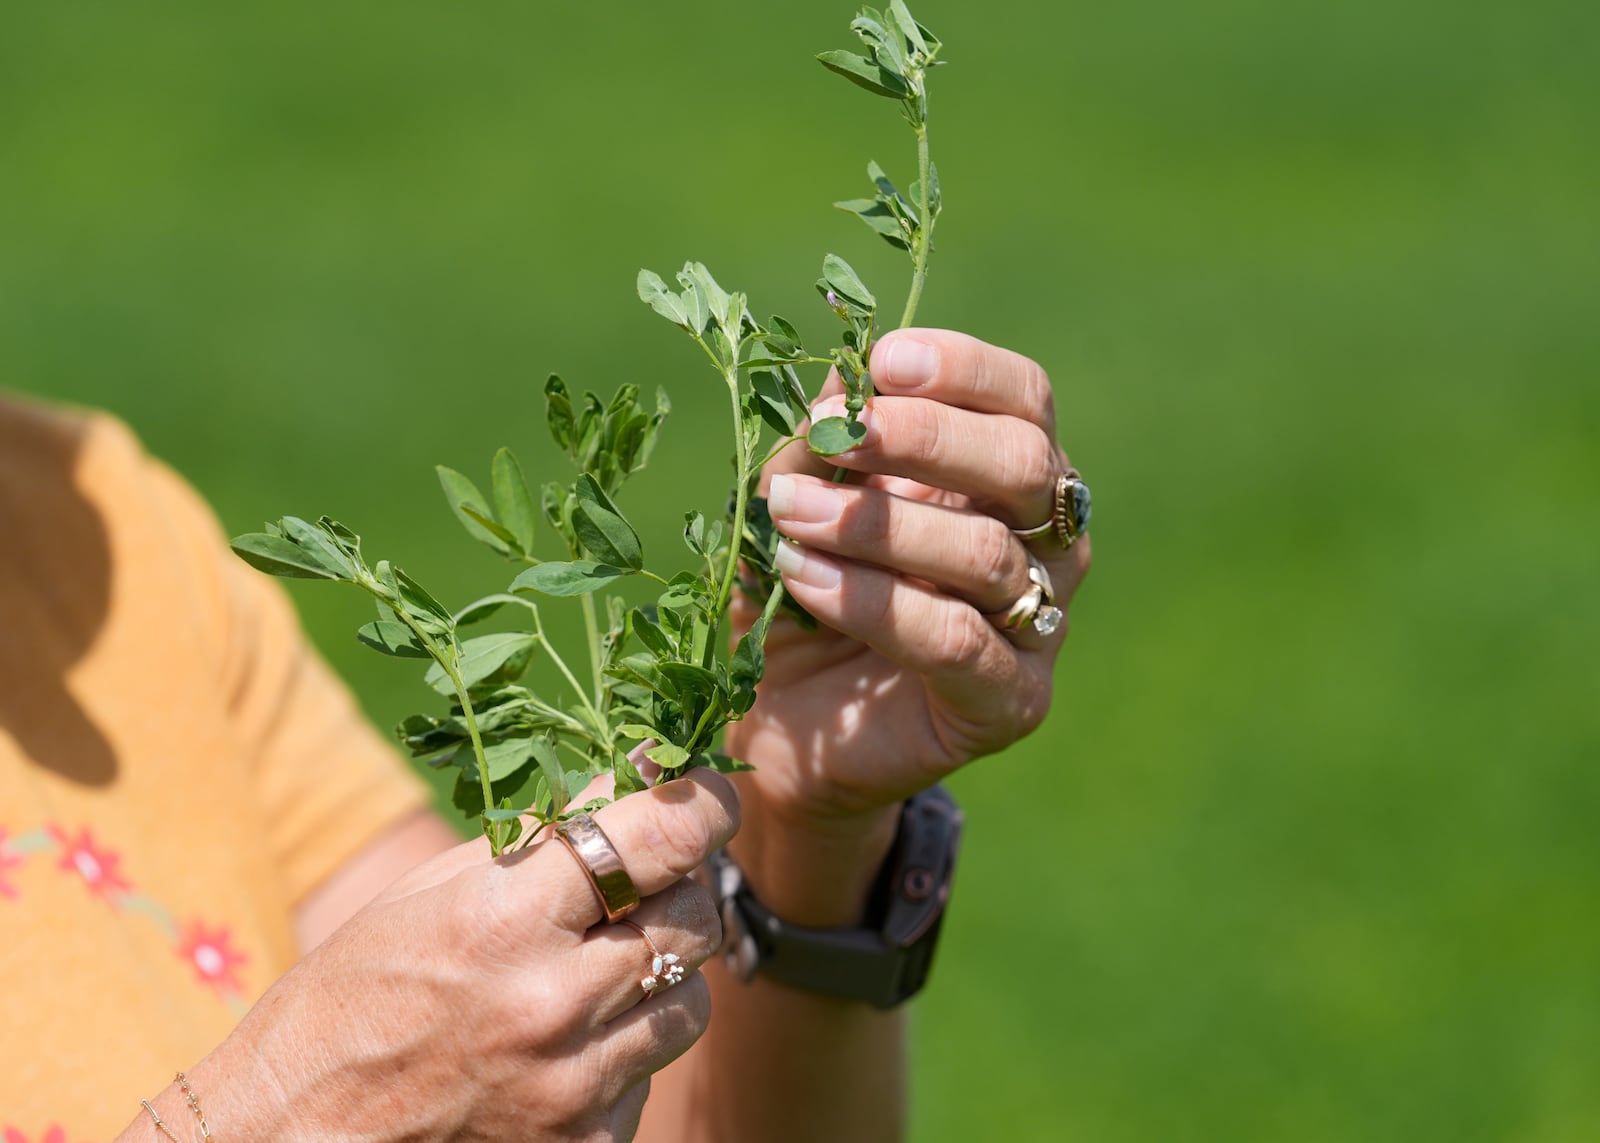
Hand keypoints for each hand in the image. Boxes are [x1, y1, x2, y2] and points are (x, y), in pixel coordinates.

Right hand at [170, 771, 737, 1142]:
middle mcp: (552, 1005)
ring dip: (662, 971)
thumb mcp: (433, 892)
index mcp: (506, 921)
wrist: (287, 1140)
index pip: (660, 841)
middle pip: (692, 918)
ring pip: (691, 1001)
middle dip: (682, 888)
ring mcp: (573, 1089)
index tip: (714, 793)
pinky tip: (566, 1042)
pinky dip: (627, 1049)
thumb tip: (642, 771)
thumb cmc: (351, 998)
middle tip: (647, 881)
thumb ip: (545, 839)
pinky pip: (650, 1076)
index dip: (705, 806)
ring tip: (596, 969)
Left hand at [725, 330, 1089, 916]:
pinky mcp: (1011, 701)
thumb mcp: (789, 503)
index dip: (964, 369)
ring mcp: (1039, 624)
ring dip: (877, 524)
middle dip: (925, 438)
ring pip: (988, 553)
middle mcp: (1042, 541)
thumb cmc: (795, 594)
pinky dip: (875, 603)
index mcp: (1003, 476)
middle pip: (1024, 464)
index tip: (882, 362)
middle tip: (837, 435)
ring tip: (791, 515)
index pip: (1022, 400)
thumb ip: (817, 446)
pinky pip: (958, 643)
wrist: (779, 726)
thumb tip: (841, 374)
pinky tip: (806, 580)